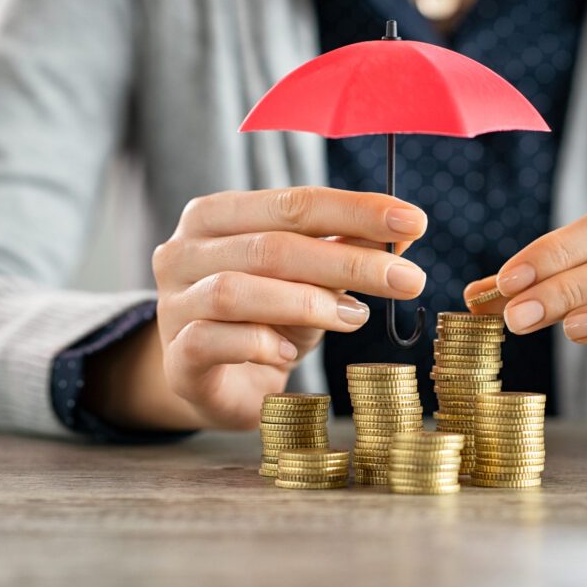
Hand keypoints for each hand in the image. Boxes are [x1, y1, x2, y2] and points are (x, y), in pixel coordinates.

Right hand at [86, 187, 426, 430]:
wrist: (215, 384)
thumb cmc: (265, 319)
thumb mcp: (309, 280)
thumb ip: (343, 250)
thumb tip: (404, 231)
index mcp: (216, 216)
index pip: (293, 203)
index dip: (355, 210)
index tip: (412, 222)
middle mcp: (184, 252)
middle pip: (272, 246)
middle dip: (348, 262)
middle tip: (409, 278)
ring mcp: (173, 305)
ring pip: (236, 290)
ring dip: (308, 302)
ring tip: (357, 318)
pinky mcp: (176, 358)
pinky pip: (214, 341)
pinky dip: (262, 344)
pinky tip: (293, 355)